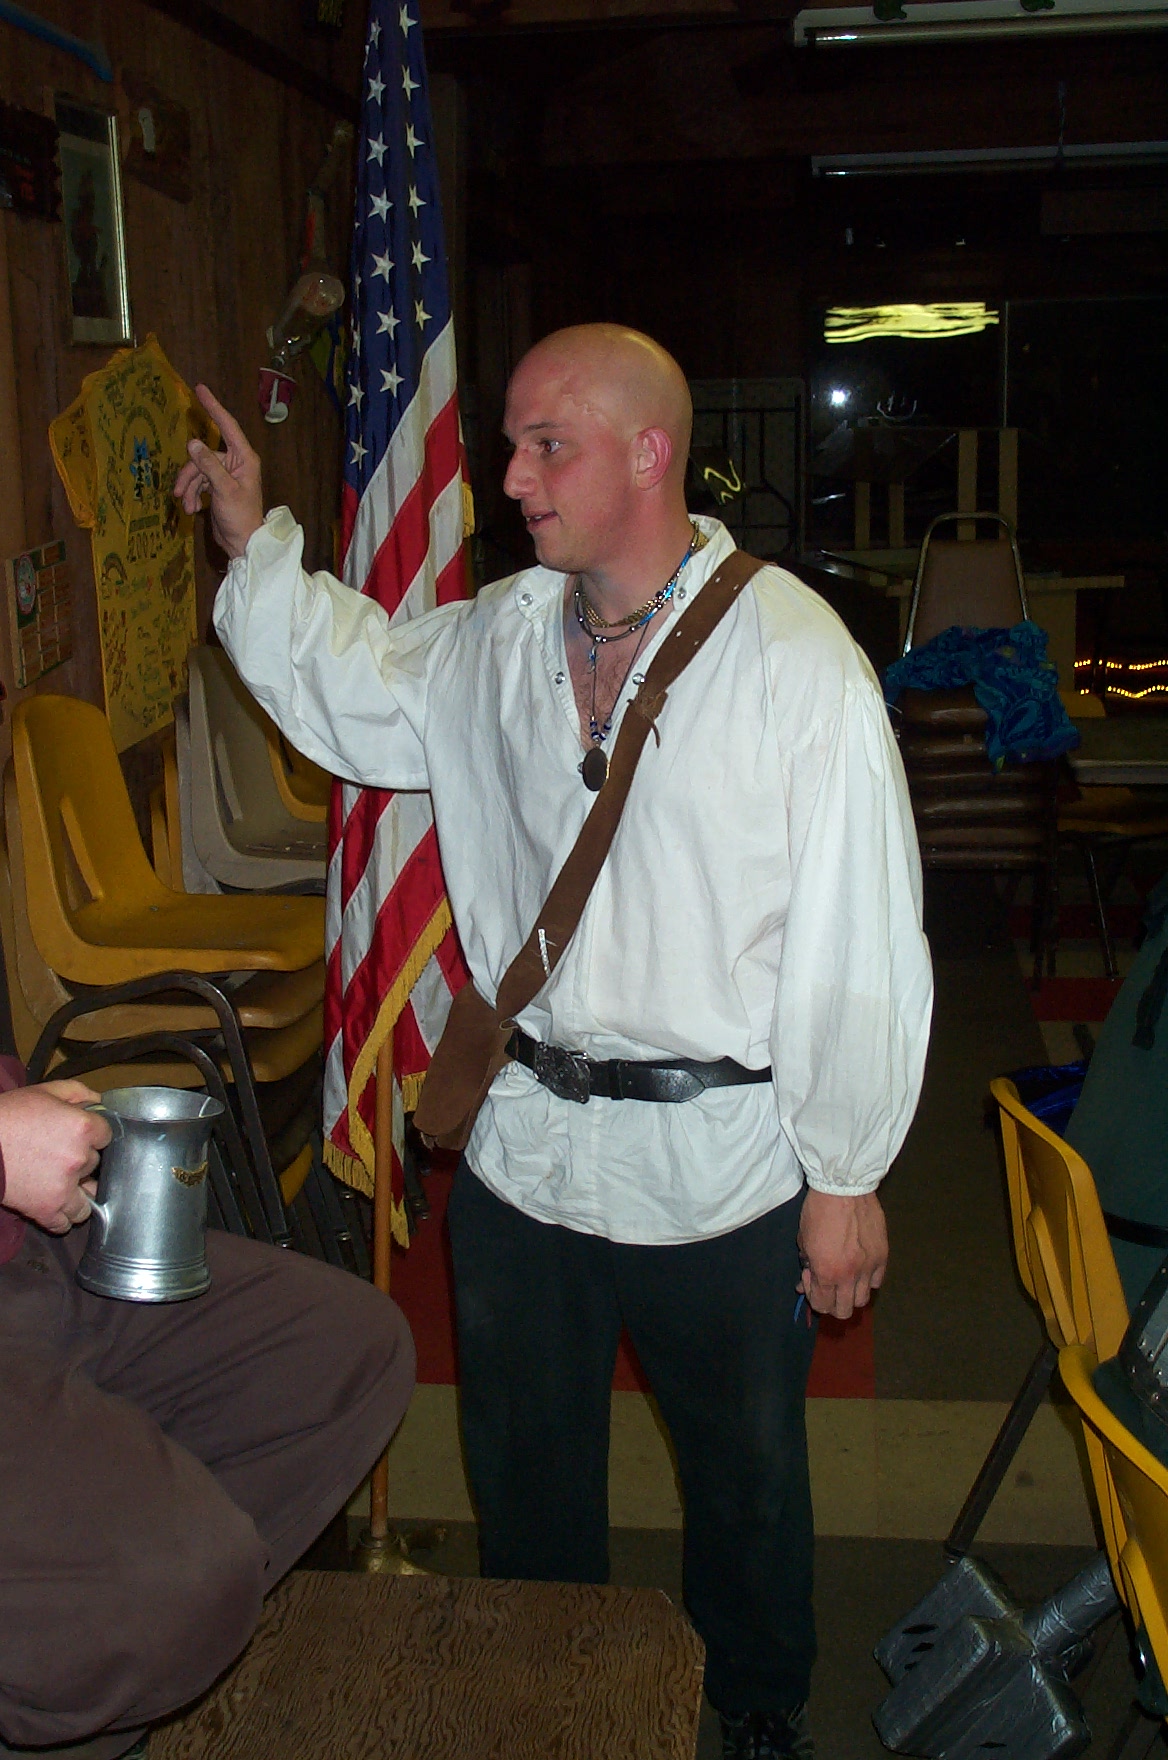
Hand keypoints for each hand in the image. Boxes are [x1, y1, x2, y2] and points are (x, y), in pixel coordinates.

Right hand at [0, 1081, 111, 1232]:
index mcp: (82, 1128)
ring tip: (63, 1183)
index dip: (93, 1135)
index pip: (107, 1135)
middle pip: (94, 1163)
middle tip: (60, 1154)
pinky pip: (66, 1223)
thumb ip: (78, 1093)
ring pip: (88, 1197)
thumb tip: (98, 1101)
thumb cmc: (8, 1116)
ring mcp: (64, 1187)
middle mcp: (78, 1158)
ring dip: (79, 1191)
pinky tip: (56, 1204)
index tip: (81, 1136)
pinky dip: (63, 1216)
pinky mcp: (45, 1209)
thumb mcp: (44, 1091)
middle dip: (81, 1159)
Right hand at [173, 384, 264, 559]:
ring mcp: (226, 474)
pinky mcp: (218, 486)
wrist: (243, 544)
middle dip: (189, 473)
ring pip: (198, 470)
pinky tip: (192, 509)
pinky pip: (199, 482)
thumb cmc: (240, 517)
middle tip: (179, 490)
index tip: (200, 389)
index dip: (213, 406)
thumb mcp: (223, 490)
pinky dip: (193, 494)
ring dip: (189, 488)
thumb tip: (192, 443)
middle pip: (203, 455)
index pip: (227, 425)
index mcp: (244, 458)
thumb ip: (208, 465)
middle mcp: (236, 462)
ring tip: (186, 505)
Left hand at [797, 1189, 887, 1319]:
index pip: (822, 1305)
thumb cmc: (818, 1210)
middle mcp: (849, 1275)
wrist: (843, 1187)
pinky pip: (877, 1282)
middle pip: (843, 1310)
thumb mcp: (803, 1240)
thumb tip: (806, 1281)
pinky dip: (867, 1281)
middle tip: (826, 1286)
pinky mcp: (882, 1256)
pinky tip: (859, 1269)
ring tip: (844, 1279)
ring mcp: (869, 1267)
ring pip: (862, 1300)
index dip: (813, 1296)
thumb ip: (806, 1266)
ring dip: (850, 1294)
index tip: (811, 1279)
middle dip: (831, 1303)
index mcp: (826, 1272)